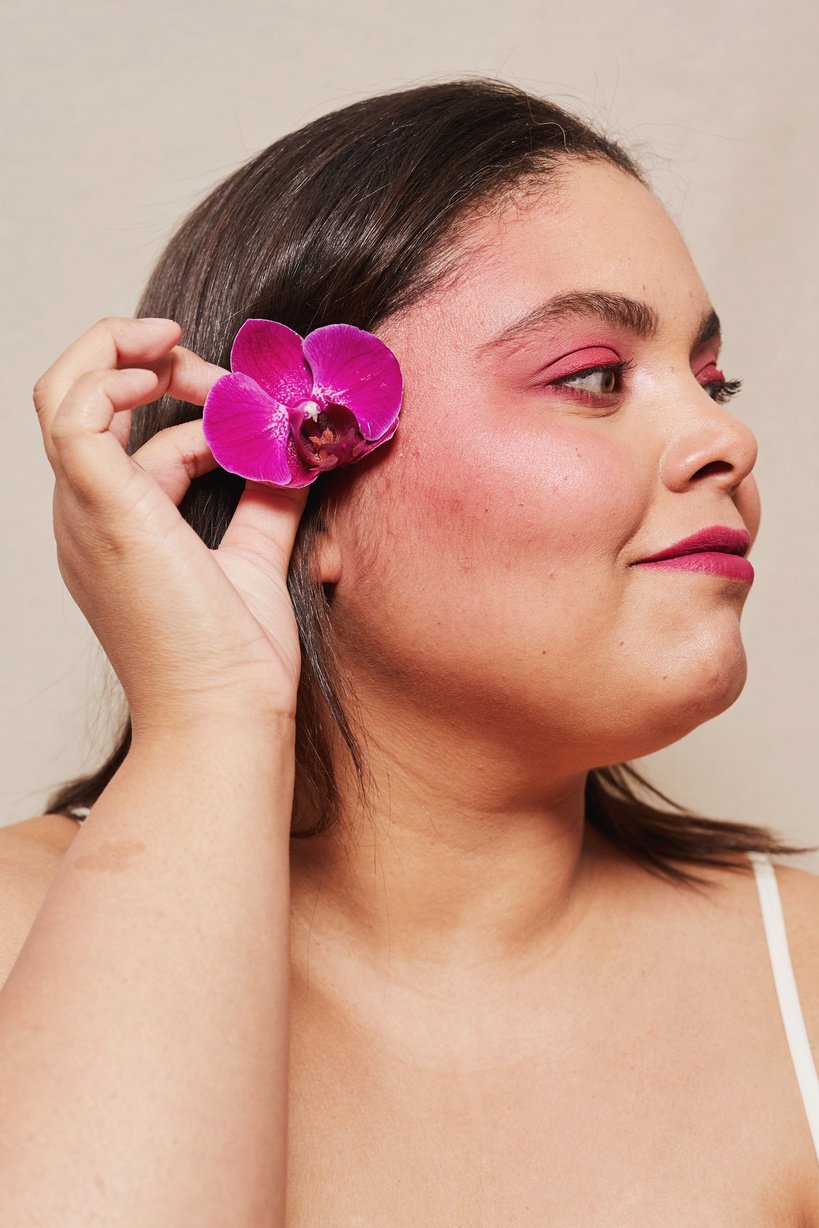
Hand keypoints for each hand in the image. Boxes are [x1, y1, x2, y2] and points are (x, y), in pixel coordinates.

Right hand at [33, 316, 309, 738]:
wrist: (226, 716)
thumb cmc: (235, 660)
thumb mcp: (256, 559)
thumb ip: (269, 504)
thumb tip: (296, 452)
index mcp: (117, 530)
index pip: (127, 437)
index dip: (186, 403)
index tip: (248, 405)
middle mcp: (88, 517)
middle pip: (81, 401)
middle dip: (148, 363)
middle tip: (216, 369)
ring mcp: (85, 514)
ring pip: (60, 394)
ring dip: (122, 353)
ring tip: (183, 346)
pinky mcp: (101, 509)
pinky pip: (73, 413)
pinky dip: (112, 374)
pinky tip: (168, 373)